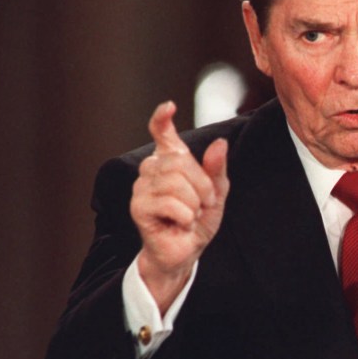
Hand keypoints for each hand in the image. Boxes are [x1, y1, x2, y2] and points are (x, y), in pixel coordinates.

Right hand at [130, 101, 228, 312]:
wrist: (184, 252)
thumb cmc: (197, 220)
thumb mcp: (217, 194)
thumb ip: (217, 169)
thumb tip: (220, 143)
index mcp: (170, 161)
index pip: (162, 134)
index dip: (162, 119)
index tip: (169, 106)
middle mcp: (151, 169)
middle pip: (178, 161)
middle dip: (201, 184)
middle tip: (205, 203)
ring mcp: (141, 187)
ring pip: (174, 182)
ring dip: (193, 202)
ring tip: (192, 215)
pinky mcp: (138, 207)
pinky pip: (169, 202)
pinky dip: (184, 215)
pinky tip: (181, 223)